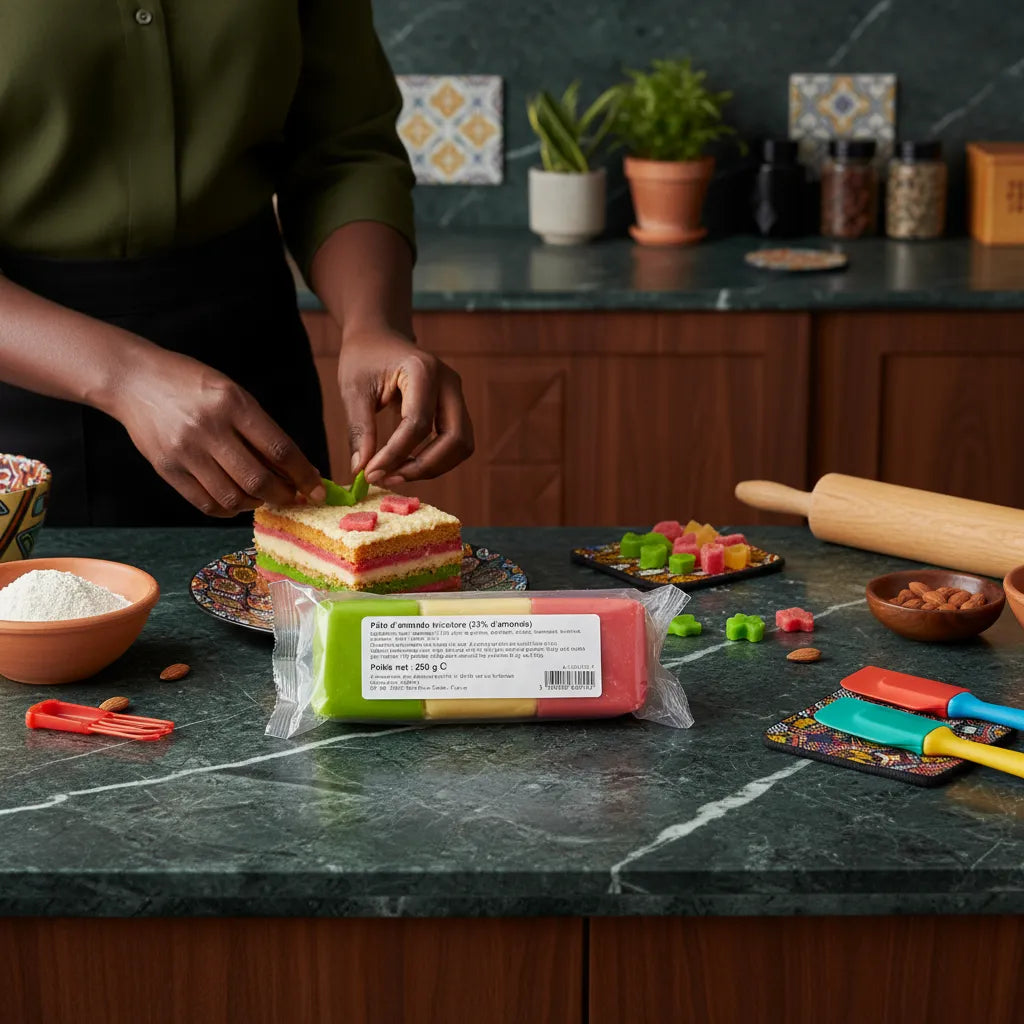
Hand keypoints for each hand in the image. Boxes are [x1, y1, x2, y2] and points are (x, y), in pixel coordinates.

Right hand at [113, 349, 325, 516]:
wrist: (133, 380)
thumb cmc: (191, 384)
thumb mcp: (232, 394)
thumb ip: (259, 430)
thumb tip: (295, 468)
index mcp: (232, 404)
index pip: (279, 449)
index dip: (304, 475)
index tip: (317, 489)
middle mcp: (208, 428)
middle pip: (258, 480)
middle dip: (284, 496)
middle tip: (295, 498)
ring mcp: (185, 452)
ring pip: (232, 498)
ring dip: (256, 504)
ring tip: (265, 497)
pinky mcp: (167, 470)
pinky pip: (205, 503)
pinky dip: (228, 510)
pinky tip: (238, 501)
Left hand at [339, 329, 473, 485]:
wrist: (379, 335)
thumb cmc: (364, 357)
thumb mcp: (353, 390)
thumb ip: (360, 430)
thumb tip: (362, 471)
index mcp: (423, 370)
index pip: (418, 423)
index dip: (395, 454)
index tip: (370, 474)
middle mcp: (449, 382)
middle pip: (455, 438)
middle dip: (424, 466)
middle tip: (388, 479)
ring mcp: (456, 395)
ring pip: (461, 445)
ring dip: (433, 467)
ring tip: (395, 475)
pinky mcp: (455, 407)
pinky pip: (455, 442)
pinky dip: (435, 460)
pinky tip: (406, 465)